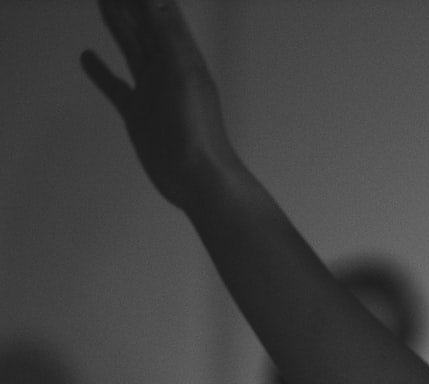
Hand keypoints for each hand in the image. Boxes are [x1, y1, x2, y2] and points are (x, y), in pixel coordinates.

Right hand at [82, 0, 239, 209]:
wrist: (197, 177)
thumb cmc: (195, 127)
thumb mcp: (182, 71)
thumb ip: (167, 32)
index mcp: (182, 56)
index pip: (161, 12)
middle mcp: (168, 69)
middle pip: (144, 26)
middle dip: (130, 3)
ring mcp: (152, 91)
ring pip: (131, 48)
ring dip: (117, 24)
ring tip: (102, 1)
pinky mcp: (138, 114)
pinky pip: (116, 86)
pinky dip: (101, 72)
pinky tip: (88, 57)